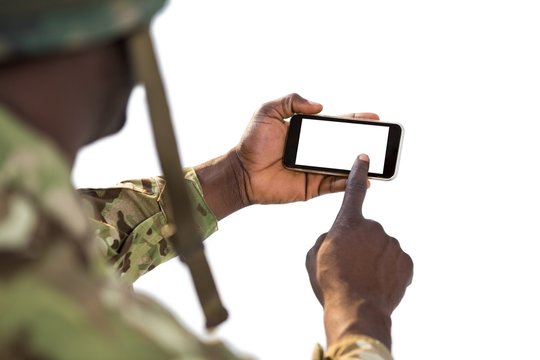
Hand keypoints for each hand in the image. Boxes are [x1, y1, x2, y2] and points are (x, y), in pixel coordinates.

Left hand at [233, 93, 378, 204]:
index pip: (336, 125)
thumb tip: (319, 106)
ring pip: (344, 166)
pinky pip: (334, 185)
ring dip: (360, 163)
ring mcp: (315, 170)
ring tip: (378, 159)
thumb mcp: (268, 112)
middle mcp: (314, 151)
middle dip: (365, 141)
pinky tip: (363, 179)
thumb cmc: (251, 142)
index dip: (355, 120)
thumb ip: (291, 101)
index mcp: (307, 133)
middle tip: (383, 138)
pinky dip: (349, 183)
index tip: (374, 117)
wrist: (241, 172)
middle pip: (345, 145)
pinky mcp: (311, 187)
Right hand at [305, 154, 412, 348]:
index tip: (364, 157)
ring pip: (381, 248)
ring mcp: (392, 245)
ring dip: (373, 260)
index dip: (357, 172)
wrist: (357, 310)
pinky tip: (376, 285)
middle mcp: (374, 228)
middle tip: (348, 268)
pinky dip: (387, 272)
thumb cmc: (330, 283)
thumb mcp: (313, 257)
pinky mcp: (406, 262)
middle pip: (365, 232)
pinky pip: (395, 263)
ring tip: (361, 280)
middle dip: (358, 246)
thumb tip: (335, 237)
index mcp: (349, 223)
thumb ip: (324, 239)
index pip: (353, 191)